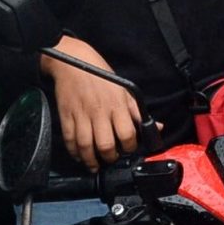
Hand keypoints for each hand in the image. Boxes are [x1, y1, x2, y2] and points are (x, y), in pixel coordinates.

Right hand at [43, 35, 141, 170]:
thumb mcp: (124, 89)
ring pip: (86, 146)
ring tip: (95, 164)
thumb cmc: (100, 74)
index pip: (127, 134)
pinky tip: (80, 155)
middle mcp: (99, 112)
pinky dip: (74, 152)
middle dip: (110, 158)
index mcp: (117, 104)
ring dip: (91, 160)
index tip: (127, 148)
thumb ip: (138, 111)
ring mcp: (81, 114)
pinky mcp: (66, 115)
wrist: (71, 59)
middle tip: (111, 158)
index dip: (129, 147)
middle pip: (106, 145)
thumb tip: (157, 127)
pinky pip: (69, 140)